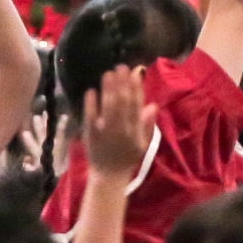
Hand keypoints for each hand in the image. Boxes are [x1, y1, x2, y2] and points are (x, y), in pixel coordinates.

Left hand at [84, 65, 155, 185]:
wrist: (109, 175)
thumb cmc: (128, 158)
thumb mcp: (143, 143)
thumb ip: (147, 124)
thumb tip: (153, 105)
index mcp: (135, 130)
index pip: (136, 105)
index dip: (136, 88)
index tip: (135, 73)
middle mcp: (121, 128)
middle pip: (122, 102)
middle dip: (122, 83)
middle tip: (121, 66)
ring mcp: (105, 131)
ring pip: (108, 106)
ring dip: (108, 89)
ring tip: (107, 73)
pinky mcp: (90, 133)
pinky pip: (90, 116)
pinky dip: (90, 104)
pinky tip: (91, 90)